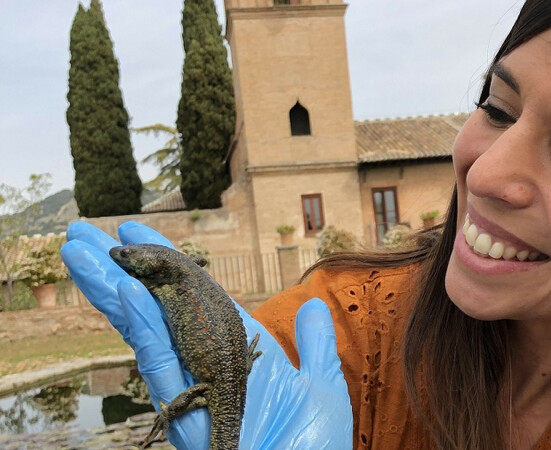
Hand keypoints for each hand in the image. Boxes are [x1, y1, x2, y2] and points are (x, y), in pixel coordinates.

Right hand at [61, 221, 352, 448]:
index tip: (135, 232)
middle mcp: (207, 364)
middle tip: (82, 233)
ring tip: (80, 250)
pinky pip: (161, 360)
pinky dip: (142, 324)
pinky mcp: (185, 410)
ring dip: (112, 287)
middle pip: (157, 308)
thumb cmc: (313, 448)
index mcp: (237, 354)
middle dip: (120, 270)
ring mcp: (192, 386)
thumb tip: (313, 306)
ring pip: (146, 328)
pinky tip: (123, 289)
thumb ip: (313, 346)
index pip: (194, 298)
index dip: (165, 264)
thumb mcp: (320, 387)